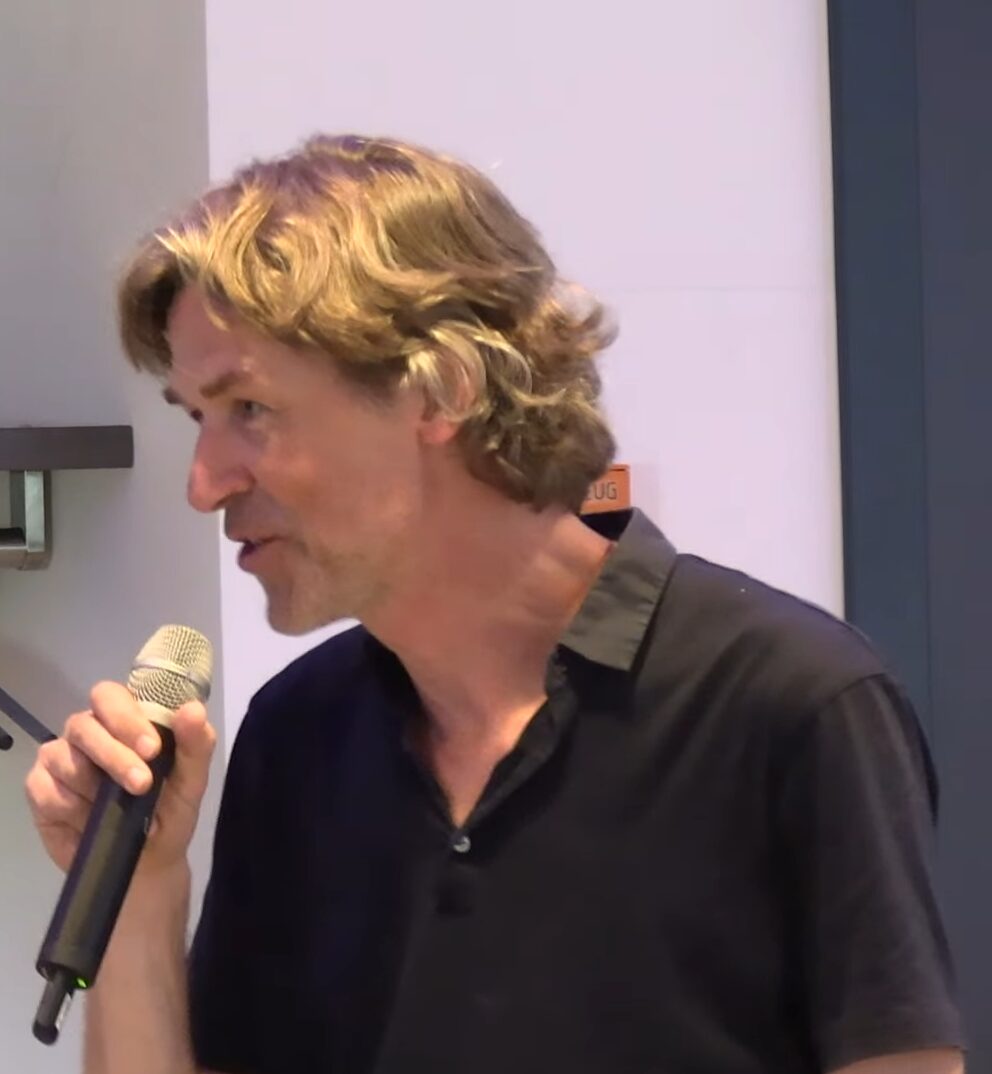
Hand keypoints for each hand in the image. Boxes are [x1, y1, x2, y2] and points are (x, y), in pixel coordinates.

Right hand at [24, 681, 216, 874]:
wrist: (148, 862)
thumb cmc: (169, 812)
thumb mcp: (192, 781)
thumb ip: (196, 744)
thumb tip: (193, 709)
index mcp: (124, 721)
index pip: (110, 697)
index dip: (126, 718)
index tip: (153, 748)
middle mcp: (88, 733)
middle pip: (83, 724)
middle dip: (113, 752)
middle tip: (141, 782)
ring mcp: (61, 760)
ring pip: (61, 755)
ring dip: (93, 782)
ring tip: (119, 807)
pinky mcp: (41, 790)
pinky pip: (43, 788)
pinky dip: (69, 804)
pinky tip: (89, 819)